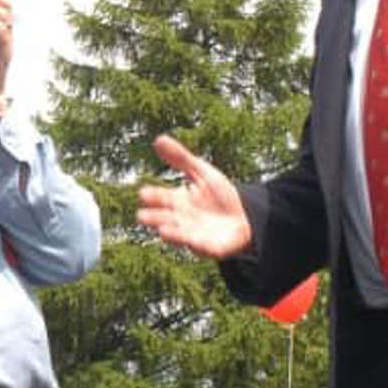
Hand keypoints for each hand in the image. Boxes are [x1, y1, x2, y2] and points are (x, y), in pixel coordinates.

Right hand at [136, 135, 252, 257]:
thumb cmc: (219, 195)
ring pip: (179, 235)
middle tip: (142, 216)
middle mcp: (181, 219)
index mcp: (177, 200)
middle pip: (164, 219)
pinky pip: (202, 248)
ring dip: (171, 234)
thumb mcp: (202, 172)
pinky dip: (196, 246)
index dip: (152, 196)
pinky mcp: (210, 247)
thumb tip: (157, 139)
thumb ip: (181, 158)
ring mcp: (194, 235)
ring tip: (162, 230)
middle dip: (154, 218)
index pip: (160, 198)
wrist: (246, 217)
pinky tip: (192, 242)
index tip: (143, 193)